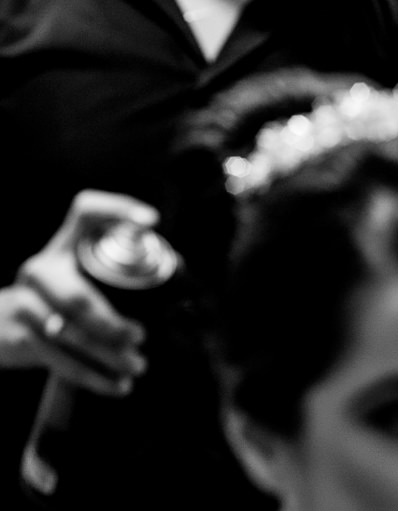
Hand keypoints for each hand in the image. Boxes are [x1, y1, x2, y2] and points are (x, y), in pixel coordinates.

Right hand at [0, 191, 154, 394]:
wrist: (2, 322)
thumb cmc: (61, 295)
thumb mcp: (80, 273)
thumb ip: (115, 272)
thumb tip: (182, 279)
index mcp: (64, 246)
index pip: (87, 211)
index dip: (118, 209)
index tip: (152, 222)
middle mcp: (41, 269)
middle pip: (78, 298)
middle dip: (112, 324)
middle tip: (141, 337)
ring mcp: (25, 304)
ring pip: (69, 336)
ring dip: (108, 357)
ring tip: (137, 367)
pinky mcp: (20, 336)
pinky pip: (58, 361)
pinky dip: (91, 377)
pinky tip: (117, 385)